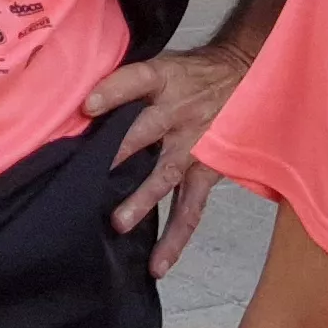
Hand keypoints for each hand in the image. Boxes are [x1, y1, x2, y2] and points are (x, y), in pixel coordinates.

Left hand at [83, 40, 252, 276]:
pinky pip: (191, 207)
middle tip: (90, 179)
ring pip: (166, 175)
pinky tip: (159, 263)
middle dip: (119, 154)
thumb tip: (82, 103)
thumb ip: (127, 83)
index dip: (112, 91)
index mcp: (164, 80)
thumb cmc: (191, 74)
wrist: (245, 75)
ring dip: (143, 200)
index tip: (88, 106)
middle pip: (146, 132)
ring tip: (119, 224)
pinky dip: (176, 235)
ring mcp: (195, 145)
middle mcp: (179, 113)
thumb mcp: (163, 64)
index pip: (136, 80)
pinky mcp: (208, 171)